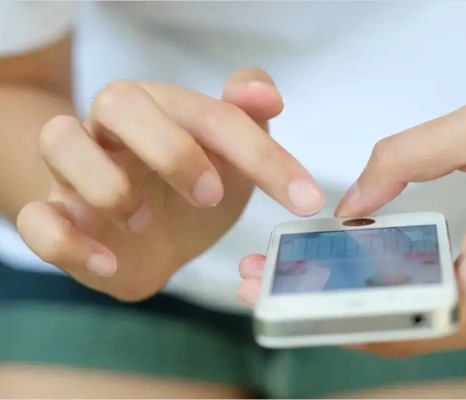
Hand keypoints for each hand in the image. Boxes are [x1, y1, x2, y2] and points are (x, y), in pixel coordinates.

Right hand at [17, 68, 323, 300]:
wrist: (152, 237)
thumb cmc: (195, 190)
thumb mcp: (233, 160)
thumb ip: (250, 122)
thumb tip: (266, 93)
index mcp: (167, 111)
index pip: (214, 116)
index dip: (263, 156)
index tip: (306, 200)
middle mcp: (116, 130)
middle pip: (119, 101)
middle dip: (171, 149)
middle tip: (211, 196)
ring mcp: (78, 171)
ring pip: (61, 141)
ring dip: (110, 185)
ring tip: (146, 220)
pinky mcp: (56, 215)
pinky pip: (36, 218)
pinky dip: (69, 241)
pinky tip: (110, 262)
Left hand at [239, 98, 465, 356]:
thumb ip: (409, 157)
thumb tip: (354, 201)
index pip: (453, 314)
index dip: (389, 327)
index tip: (328, 318)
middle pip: (431, 323)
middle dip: (355, 314)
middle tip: (289, 291)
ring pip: (442, 320)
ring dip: (380, 307)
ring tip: (317, 283)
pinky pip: (457, 308)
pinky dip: (412, 298)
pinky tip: (373, 276)